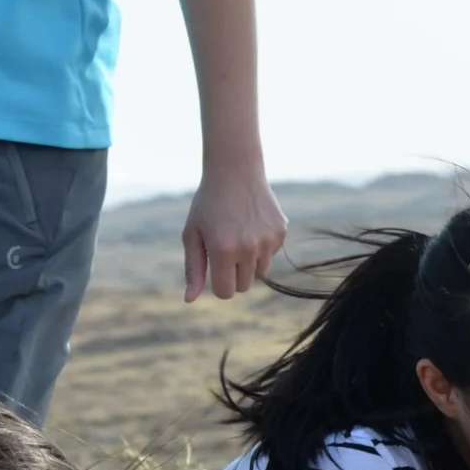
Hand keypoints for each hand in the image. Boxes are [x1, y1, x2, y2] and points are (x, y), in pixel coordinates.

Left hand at [183, 161, 286, 301]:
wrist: (235, 169)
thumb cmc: (208, 203)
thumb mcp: (192, 234)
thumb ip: (193, 269)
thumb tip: (189, 300)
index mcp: (223, 251)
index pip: (225, 292)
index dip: (218, 284)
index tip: (214, 267)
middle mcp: (248, 248)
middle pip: (243, 286)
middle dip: (233, 274)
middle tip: (225, 248)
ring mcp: (267, 240)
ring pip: (260, 273)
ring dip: (249, 263)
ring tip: (239, 236)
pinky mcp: (280, 232)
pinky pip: (271, 255)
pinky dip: (262, 247)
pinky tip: (252, 225)